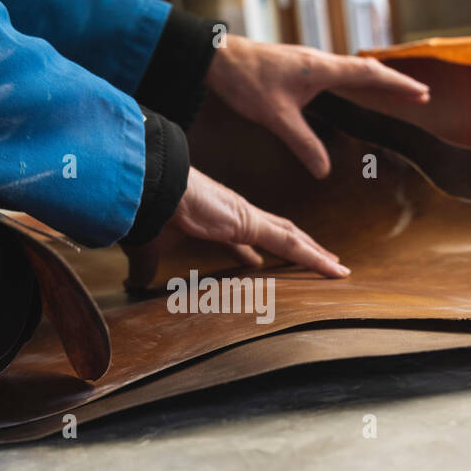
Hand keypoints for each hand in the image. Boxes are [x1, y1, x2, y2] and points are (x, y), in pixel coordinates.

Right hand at [123, 167, 349, 289]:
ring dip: (314, 252)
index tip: (258, 261)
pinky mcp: (251, 223)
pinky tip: (335, 270)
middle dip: (297, 245)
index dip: (251, 250)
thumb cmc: (145, 210)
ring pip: (291, 237)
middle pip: (276, 231)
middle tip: (317, 256)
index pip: (240, 237)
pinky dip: (315, 258)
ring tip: (336, 266)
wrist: (146, 186)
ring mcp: (246, 216)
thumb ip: (145, 268)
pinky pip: (291, 243)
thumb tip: (134, 284)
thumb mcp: (148, 247)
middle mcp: (235, 213)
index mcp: (214, 218)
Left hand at [204, 33, 429, 177]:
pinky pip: (335, 71)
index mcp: (322, 69)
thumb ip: (303, 144)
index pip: (370, 76)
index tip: (422, 93)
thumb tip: (325, 172)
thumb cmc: (246, 81)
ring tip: (393, 91)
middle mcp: (319, 61)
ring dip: (374, 80)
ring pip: (351, 68)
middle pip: (367, 70)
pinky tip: (348, 88)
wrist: (216, 57)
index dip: (398, 86)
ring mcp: (308, 61)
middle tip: (419, 95)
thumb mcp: (277, 118)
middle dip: (394, 84)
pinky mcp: (296, 65)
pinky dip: (353, 79)